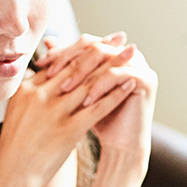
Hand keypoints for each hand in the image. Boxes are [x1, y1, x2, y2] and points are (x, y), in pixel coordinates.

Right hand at [0, 35, 141, 186]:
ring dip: (114, 67)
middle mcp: (39, 95)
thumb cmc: (15, 149)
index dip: (82, 49)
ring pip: (89, 83)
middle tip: (119, 38)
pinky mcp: (66, 131)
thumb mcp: (18, 113)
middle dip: (101, 50)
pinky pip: (96, 108)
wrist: (10, 177)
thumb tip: (46, 77)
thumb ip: (33, 94)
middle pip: (76, 66)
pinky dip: (115, 95)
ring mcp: (53, 112)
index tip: (98, 39)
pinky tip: (129, 85)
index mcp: (26, 88)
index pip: (59, 62)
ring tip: (132, 55)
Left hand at [36, 32, 156, 159]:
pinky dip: (99, 86)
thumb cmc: (97, 119)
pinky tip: (85, 101)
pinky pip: (116, 75)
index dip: (62, 52)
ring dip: (82, 73)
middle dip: (70, 61)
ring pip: (104, 57)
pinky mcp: (146, 78)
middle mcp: (129, 55)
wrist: (121, 145)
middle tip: (50, 75)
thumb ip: (67, 65)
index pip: (85, 44)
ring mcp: (140, 65)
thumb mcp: (77, 90)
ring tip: (64, 90)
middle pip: (94, 46)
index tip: (40, 64)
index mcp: (114, 52)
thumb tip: (48, 41)